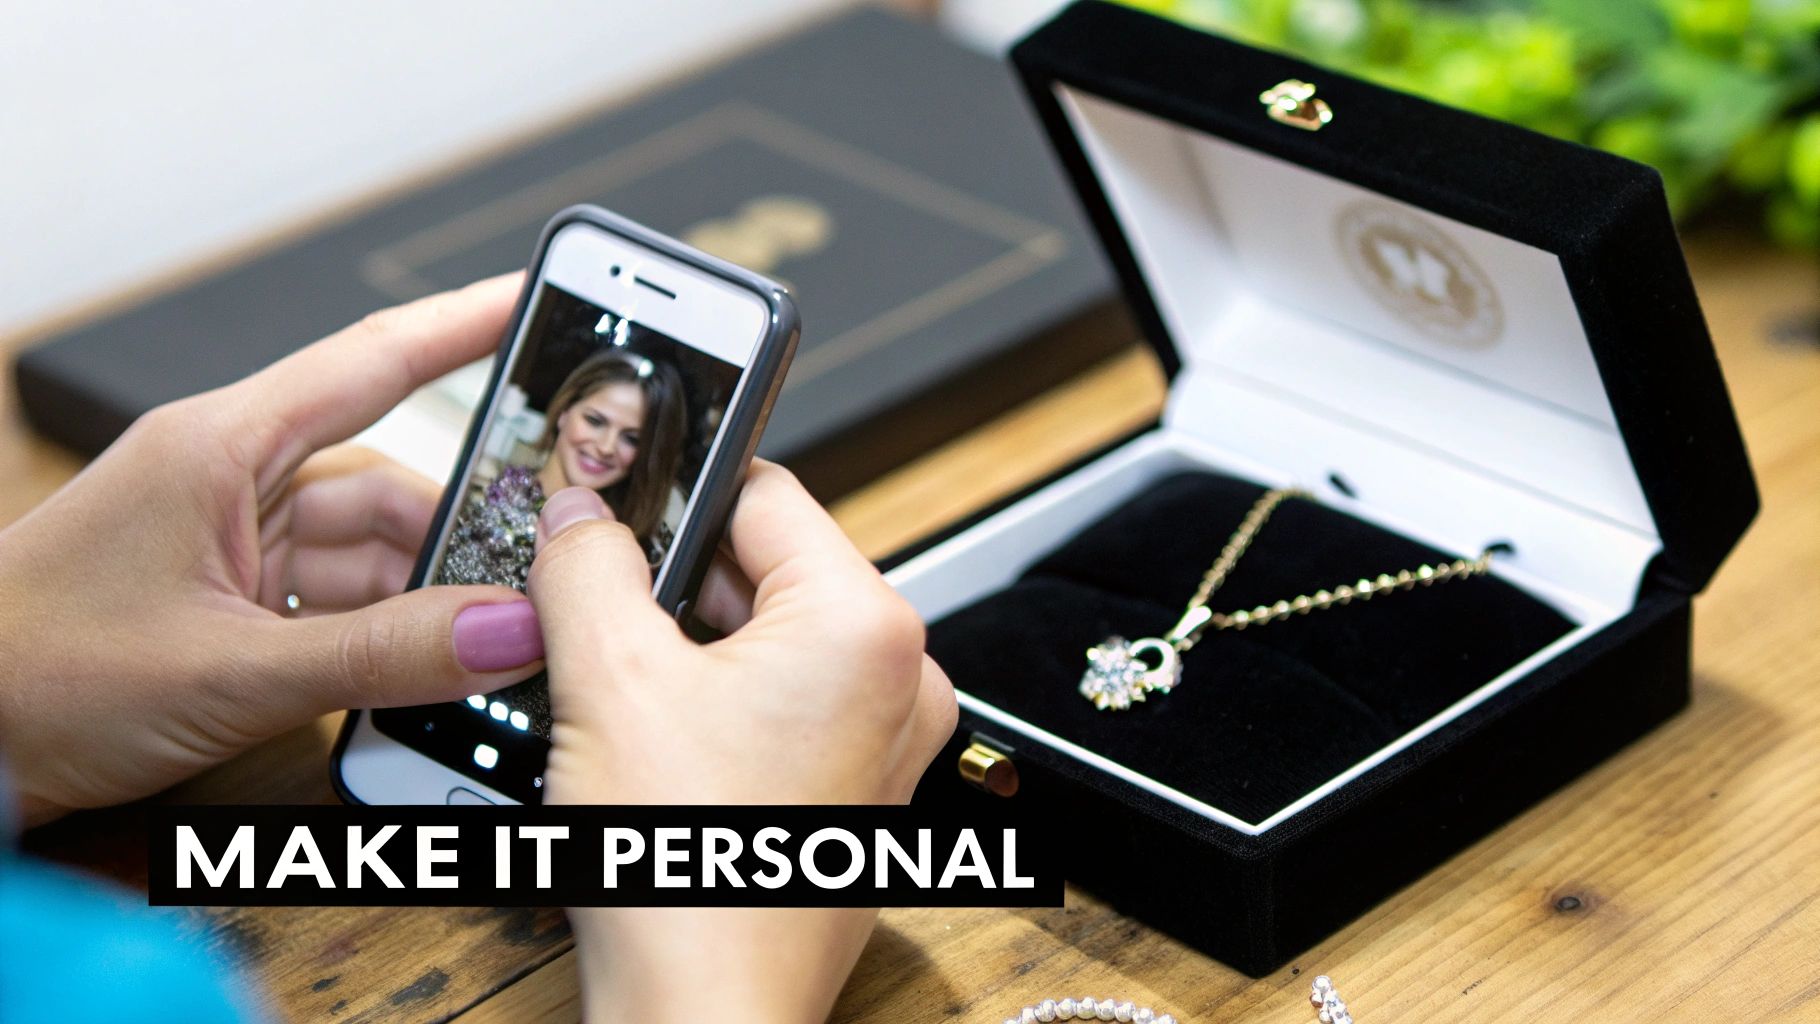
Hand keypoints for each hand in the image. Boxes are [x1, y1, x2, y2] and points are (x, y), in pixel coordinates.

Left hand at [0, 275, 544, 825]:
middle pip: (390, 480)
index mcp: (221, 446)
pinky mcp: (228, 596)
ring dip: (427, 595)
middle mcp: (231, 477)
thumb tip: (505, 631)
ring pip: (370, 548)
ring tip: (489, 640)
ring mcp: (230, 538)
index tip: (544, 297)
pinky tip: (425, 666)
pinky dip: (387, 631)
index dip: (468, 324)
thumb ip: (380, 654)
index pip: (373, 361)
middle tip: (549, 564)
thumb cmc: (31, 676)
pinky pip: (338, 596)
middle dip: (466, 529)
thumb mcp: (228, 671)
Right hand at [528, 463, 957, 1022]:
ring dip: (690, 640)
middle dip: (675, 576)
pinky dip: (720, 697)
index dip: (676, 485)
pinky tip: (655, 728)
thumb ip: (588, 567)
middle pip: (770, 566)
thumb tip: (579, 511)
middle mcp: (900, 676)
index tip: (613, 491)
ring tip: (620, 679)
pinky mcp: (858, 786)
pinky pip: (786, 702)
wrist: (705, 1014)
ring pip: (771, 637)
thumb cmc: (691, 874)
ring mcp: (887, 737)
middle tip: (592, 594)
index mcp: (866, 626)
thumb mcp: (608, 681)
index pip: (765, 492)